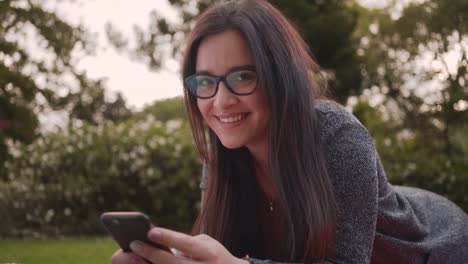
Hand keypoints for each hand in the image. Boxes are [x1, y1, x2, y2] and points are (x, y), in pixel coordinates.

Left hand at [118, 227, 248, 263]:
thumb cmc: (214, 257)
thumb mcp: (206, 245)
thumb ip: (185, 244)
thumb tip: (157, 244)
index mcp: (209, 253)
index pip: (186, 244)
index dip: (169, 238)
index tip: (150, 231)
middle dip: (152, 254)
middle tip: (134, 244)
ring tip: (132, 258)